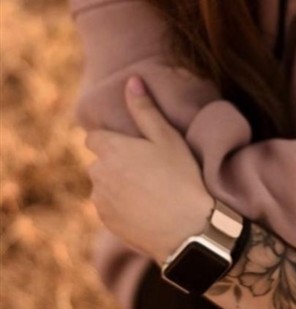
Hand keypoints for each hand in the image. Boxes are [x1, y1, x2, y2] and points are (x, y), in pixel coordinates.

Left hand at [86, 77, 213, 262]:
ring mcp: (100, 200)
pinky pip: (107, 206)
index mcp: (111, 149)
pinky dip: (120, 204)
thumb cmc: (181, 176)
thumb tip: (131, 80)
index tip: (133, 145)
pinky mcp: (106, 222)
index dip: (112, 139)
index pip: (94, 137)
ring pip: (103, 184)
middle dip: (115, 160)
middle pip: (99, 160)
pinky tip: (145, 206)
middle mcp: (98, 173)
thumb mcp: (166, 137)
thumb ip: (145, 109)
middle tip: (147, 166)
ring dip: (116, 182)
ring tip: (148, 187)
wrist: (187, 228)